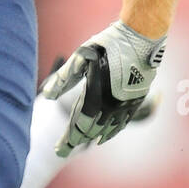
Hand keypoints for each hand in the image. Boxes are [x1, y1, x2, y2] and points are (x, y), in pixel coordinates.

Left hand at [41, 19, 165, 155]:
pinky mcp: (136, 101)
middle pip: (90, 130)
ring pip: (106, 130)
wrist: (142, 37)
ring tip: (78, 143)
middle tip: (63, 150)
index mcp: (97, 96)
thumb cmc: (109, 44)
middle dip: (75, 140)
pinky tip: (103, 137)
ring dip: (91, 137)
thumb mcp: (82, 57)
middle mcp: (112, 106)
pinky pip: (121, 124)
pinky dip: (110, 133)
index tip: (58, 150)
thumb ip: (64, 78)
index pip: (78, 125)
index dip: (68, 140)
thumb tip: (46, 95)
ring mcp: (126, 105)